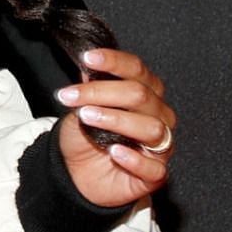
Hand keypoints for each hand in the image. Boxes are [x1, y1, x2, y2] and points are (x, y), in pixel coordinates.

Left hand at [54, 47, 175, 208]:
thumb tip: (88, 66)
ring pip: (151, 128)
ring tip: (87, 118)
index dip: (114, 62)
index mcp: (145, 93)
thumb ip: (90, 88)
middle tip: (72, 96)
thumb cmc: (85, 138)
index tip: (88, 58)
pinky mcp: (156, 174)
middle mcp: (158, 116)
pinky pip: (154, 167)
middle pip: (141, 96)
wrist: (78, 173)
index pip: (137, 70)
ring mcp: (160, 145)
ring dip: (115, 119)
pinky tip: (114, 152)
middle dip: (102, 92)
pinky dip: (134, 158)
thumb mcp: (81, 108)